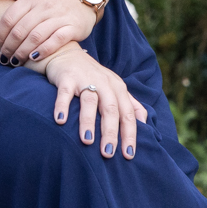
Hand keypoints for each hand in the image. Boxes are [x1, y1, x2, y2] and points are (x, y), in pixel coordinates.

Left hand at [0, 0, 96, 65]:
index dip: (0, 33)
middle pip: (21, 29)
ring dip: (23, 50)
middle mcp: (45, 6)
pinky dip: (44, 49)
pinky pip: (57, 40)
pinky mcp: (73, 27)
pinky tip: (33, 57)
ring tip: (15, 61)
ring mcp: (59, 16)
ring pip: (36, 35)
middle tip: (3, 58)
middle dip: (9, 46)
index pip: (10, 17)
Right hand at [38, 43, 146, 159]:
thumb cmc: (92, 76)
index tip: (128, 154)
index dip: (129, 134)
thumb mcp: (114, 87)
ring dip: (88, 122)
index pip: (127, 114)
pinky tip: (60, 121)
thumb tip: (146, 123)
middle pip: (110, 109)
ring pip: (89, 102)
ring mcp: (84, 78)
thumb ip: (130, 103)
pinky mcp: (66, 77)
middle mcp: (104, 83)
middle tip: (108, 153)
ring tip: (87, 141)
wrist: (66, 52)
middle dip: (110, 132)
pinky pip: (65, 93)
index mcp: (118, 88)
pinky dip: (62, 106)